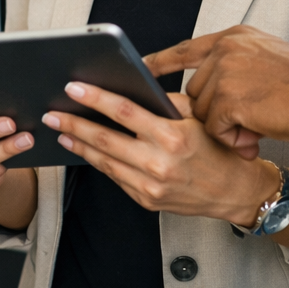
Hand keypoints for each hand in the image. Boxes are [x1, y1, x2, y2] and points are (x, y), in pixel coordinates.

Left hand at [42, 82, 278, 222]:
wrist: (236, 192)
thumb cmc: (218, 148)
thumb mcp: (196, 117)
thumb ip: (164, 103)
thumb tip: (130, 87)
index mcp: (171, 137)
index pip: (124, 112)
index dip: (95, 98)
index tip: (74, 87)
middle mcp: (158, 163)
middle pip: (105, 139)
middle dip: (74, 123)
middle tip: (52, 112)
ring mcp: (151, 186)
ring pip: (105, 161)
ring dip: (79, 144)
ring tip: (61, 129)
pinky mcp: (148, 200)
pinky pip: (116, 177)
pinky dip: (98, 162)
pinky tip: (85, 149)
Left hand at [147, 26, 288, 152]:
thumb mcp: (265, 57)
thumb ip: (235, 65)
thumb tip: (211, 89)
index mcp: (233, 37)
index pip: (186, 48)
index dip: (162, 61)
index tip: (141, 67)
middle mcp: (224, 49)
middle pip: (195, 90)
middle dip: (213, 113)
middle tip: (245, 125)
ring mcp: (224, 73)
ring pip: (202, 111)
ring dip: (226, 127)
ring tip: (256, 130)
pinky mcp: (229, 99)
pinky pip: (214, 128)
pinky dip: (233, 139)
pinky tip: (255, 137)